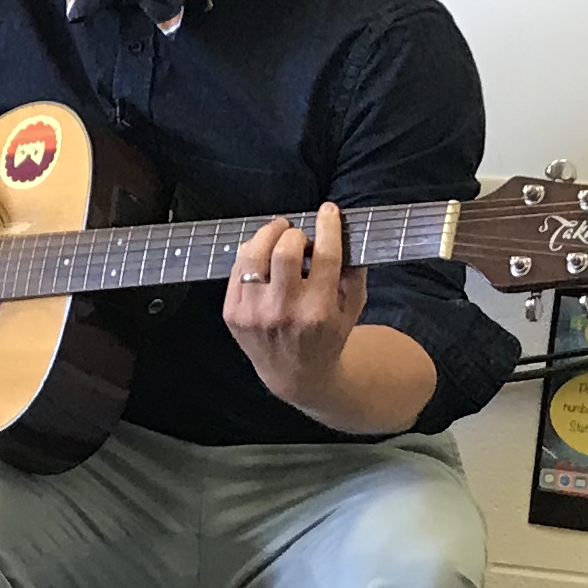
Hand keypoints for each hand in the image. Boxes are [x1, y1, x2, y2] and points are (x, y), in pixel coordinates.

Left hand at [225, 203, 360, 404]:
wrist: (297, 376)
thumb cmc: (328, 336)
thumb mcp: (353, 307)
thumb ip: (354, 270)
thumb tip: (344, 228)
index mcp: (319, 310)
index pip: (324, 255)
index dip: (327, 226)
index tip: (328, 211)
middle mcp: (284, 312)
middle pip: (284, 251)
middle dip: (293, 233)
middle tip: (298, 235)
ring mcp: (255, 315)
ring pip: (253, 256)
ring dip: (267, 236)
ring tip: (278, 234)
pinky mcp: (234, 315)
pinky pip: (236, 269)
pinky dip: (249, 254)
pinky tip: (261, 255)